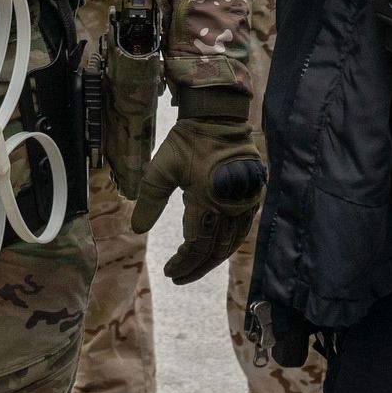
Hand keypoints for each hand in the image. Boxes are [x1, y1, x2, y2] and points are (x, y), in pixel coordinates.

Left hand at [130, 87, 267, 284]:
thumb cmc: (188, 140)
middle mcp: (232, 205)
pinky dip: (227, 243)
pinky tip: (214, 247)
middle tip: (178, 277)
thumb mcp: (161, 168)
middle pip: (216, 250)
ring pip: (231, 243)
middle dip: (196, 267)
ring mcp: (246, 201)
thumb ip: (149, 201)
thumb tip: (137, 230)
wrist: (220, 115)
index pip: (197, 245)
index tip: (169, 272)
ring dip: (212, 259)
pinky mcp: (253, 195)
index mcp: (209, 200)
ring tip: (194, 267)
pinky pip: (242, 229)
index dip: (184, 263)